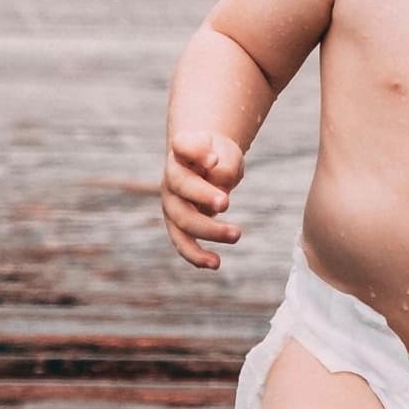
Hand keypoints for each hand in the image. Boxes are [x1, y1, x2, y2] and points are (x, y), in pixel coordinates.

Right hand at [160, 130, 245, 269]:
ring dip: (208, 229)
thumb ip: (224, 166)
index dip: (196, 152)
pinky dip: (196, 255)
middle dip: (203, 196)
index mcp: (182, 151)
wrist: (205, 163)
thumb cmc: (217, 157)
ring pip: (182, 219)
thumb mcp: (226, 152)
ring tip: (236, 235)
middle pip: (182, 186)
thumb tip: (221, 188)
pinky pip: (182, 242)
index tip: (214, 158)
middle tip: (227, 202)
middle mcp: (171, 176)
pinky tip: (215, 263)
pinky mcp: (177, 224)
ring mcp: (171, 202)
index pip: (183, 146)